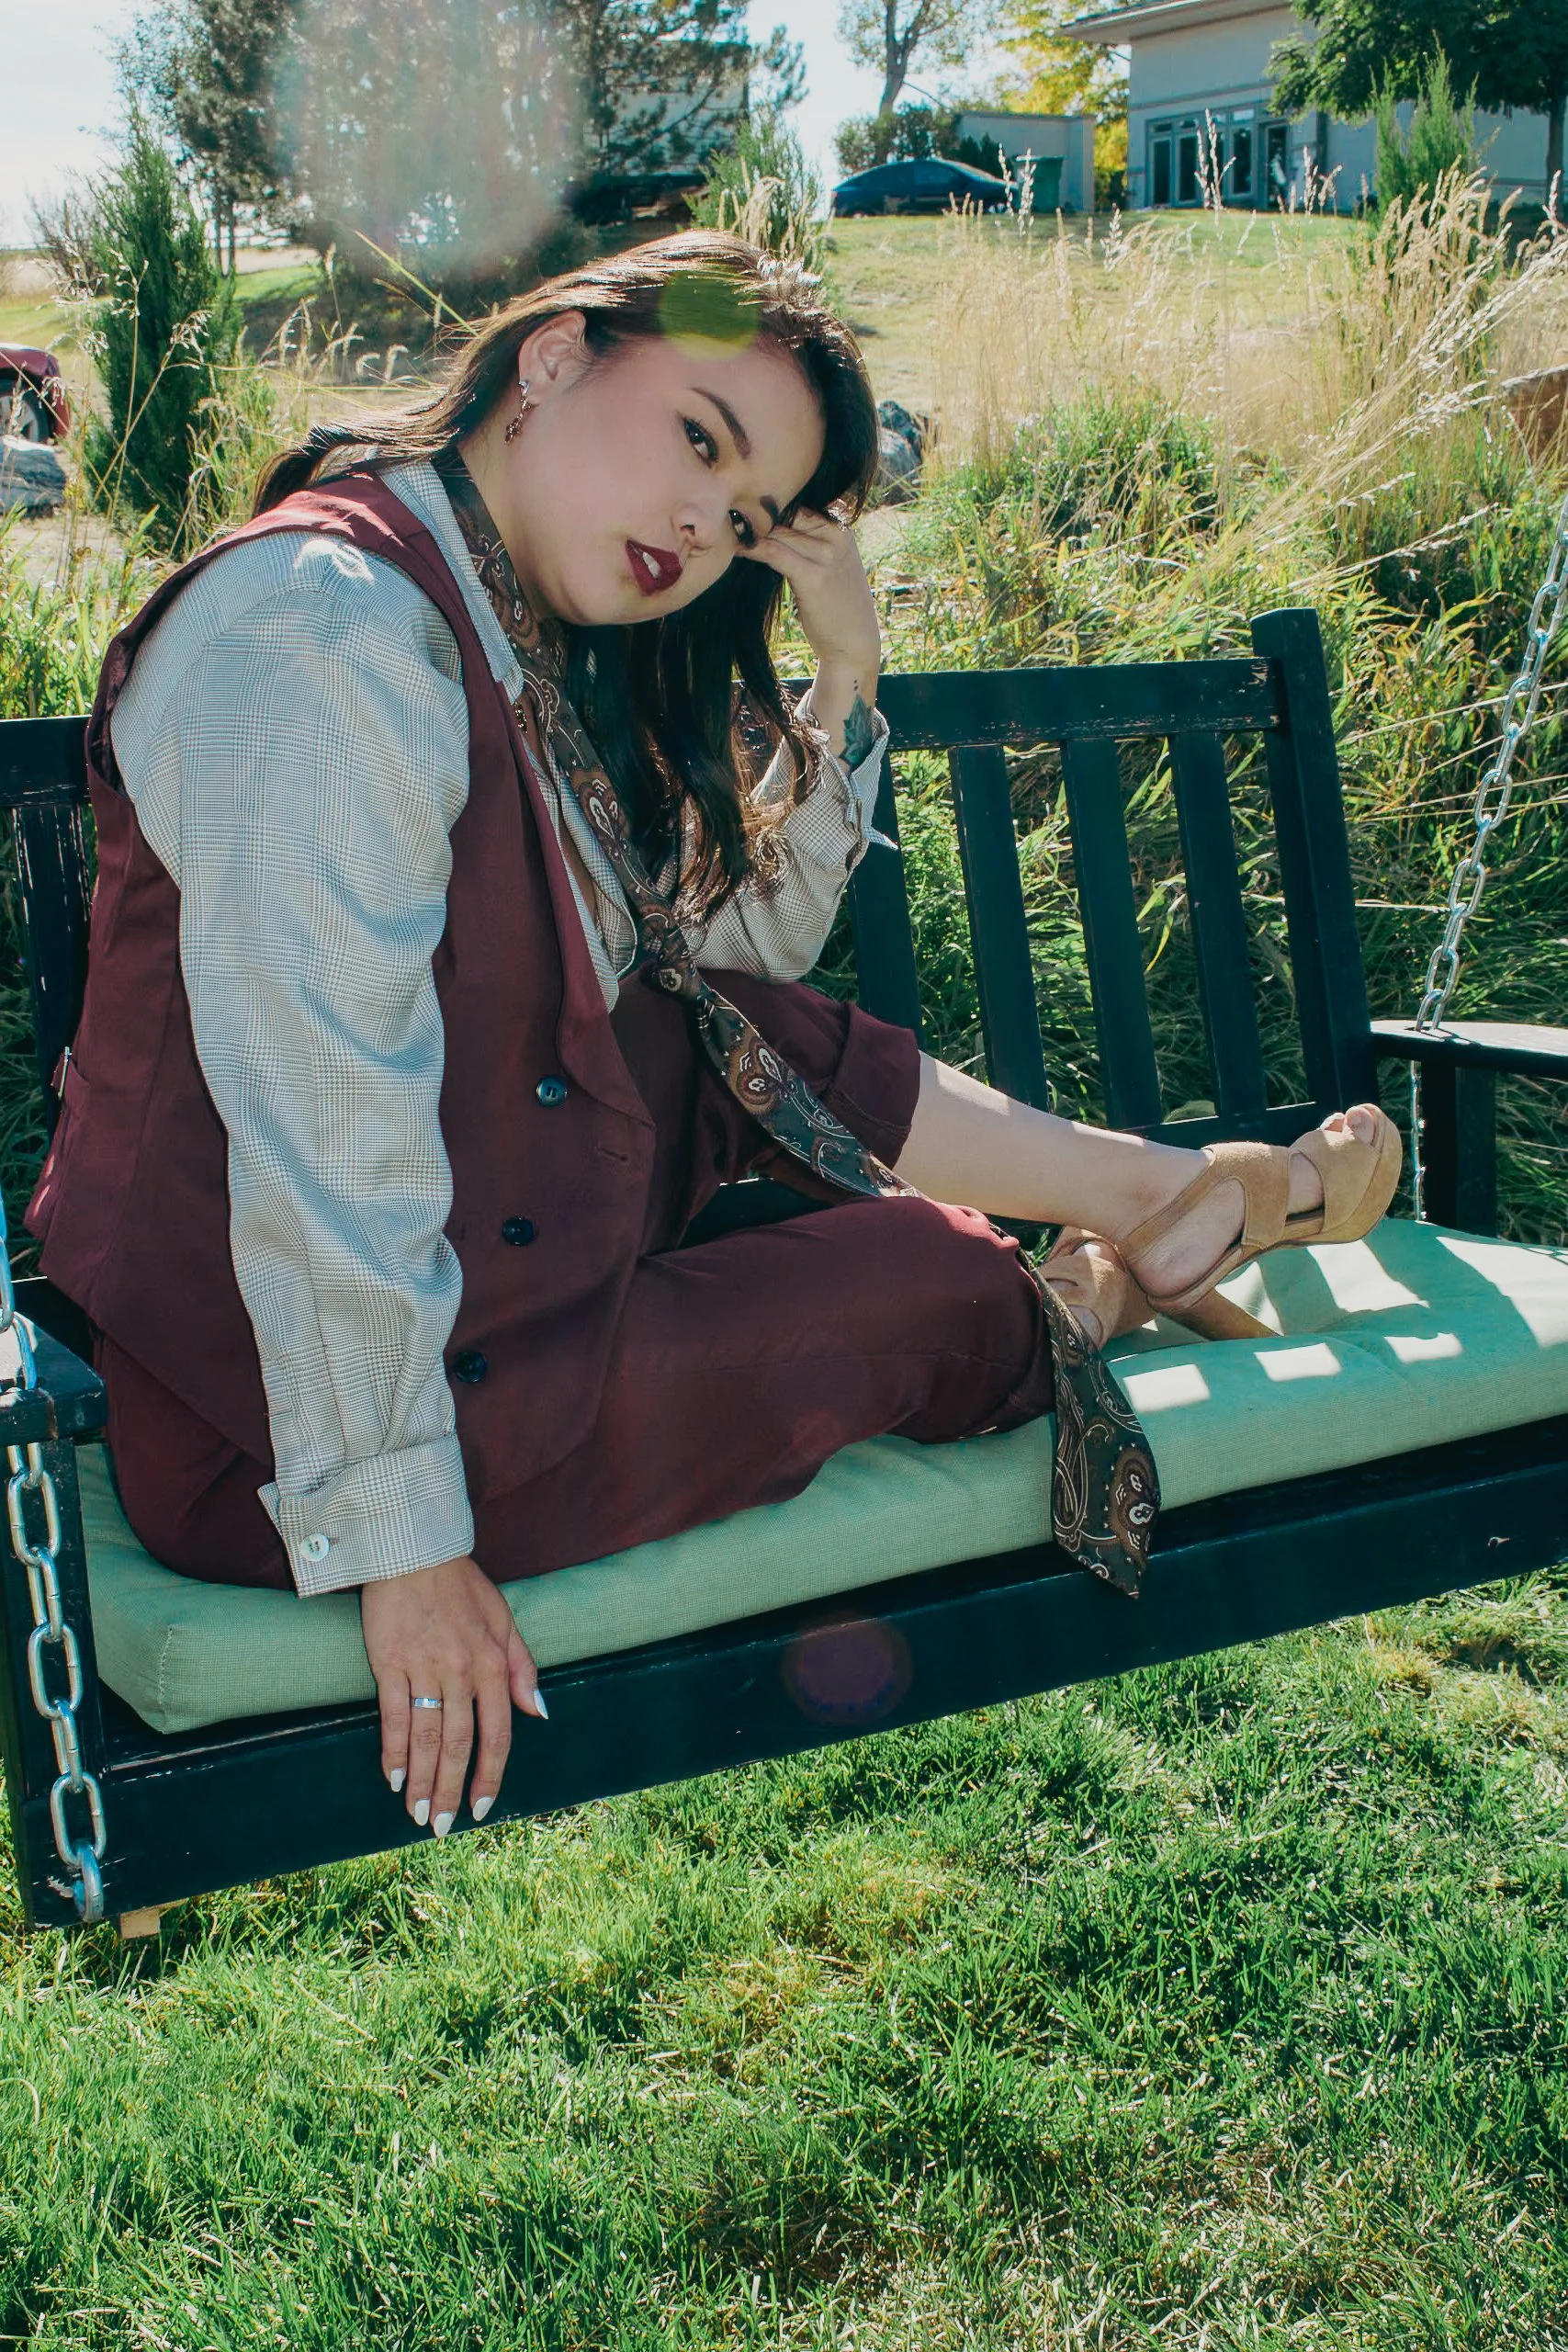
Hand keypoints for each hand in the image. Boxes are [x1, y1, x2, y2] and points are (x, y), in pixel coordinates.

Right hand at [360, 1554, 543, 1835]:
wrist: (414, 1551)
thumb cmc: (461, 1586)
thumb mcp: (504, 1619)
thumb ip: (522, 1668)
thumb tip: (539, 1713)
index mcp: (492, 1663)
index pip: (498, 1732)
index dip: (490, 1773)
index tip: (481, 1806)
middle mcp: (460, 1671)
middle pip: (458, 1744)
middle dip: (451, 1790)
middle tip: (443, 1827)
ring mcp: (423, 1668)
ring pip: (426, 1738)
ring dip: (422, 1781)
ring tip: (418, 1814)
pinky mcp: (389, 1663)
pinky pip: (394, 1716)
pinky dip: (393, 1750)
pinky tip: (393, 1778)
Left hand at [739, 507, 879, 695]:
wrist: (854, 641)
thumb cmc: (837, 604)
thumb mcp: (831, 564)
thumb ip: (811, 542)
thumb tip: (774, 526)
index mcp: (841, 528)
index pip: (800, 504)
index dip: (772, 506)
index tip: (745, 507)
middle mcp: (837, 536)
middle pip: (789, 514)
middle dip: (759, 515)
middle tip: (731, 515)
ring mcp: (827, 555)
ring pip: (779, 531)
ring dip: (752, 531)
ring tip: (729, 529)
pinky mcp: (813, 577)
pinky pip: (775, 554)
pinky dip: (754, 549)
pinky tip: (739, 549)